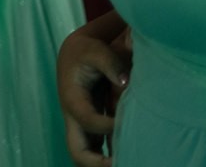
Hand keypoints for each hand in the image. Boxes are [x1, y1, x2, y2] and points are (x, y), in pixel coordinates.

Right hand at [57, 21, 130, 166]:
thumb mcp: (96, 50)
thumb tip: (125, 81)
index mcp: (72, 100)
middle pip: (77, 152)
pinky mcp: (92, 127)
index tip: (127, 123)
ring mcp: (82, 126)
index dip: (109, 126)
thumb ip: (110, 63)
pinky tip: (132, 157)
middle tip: (120, 165)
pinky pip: (99, 150)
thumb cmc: (86, 51)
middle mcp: (74, 118)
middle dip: (96, 164)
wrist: (75, 53)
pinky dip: (112, 158)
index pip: (89, 121)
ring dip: (104, 164)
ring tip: (131, 163)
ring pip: (86, 156)